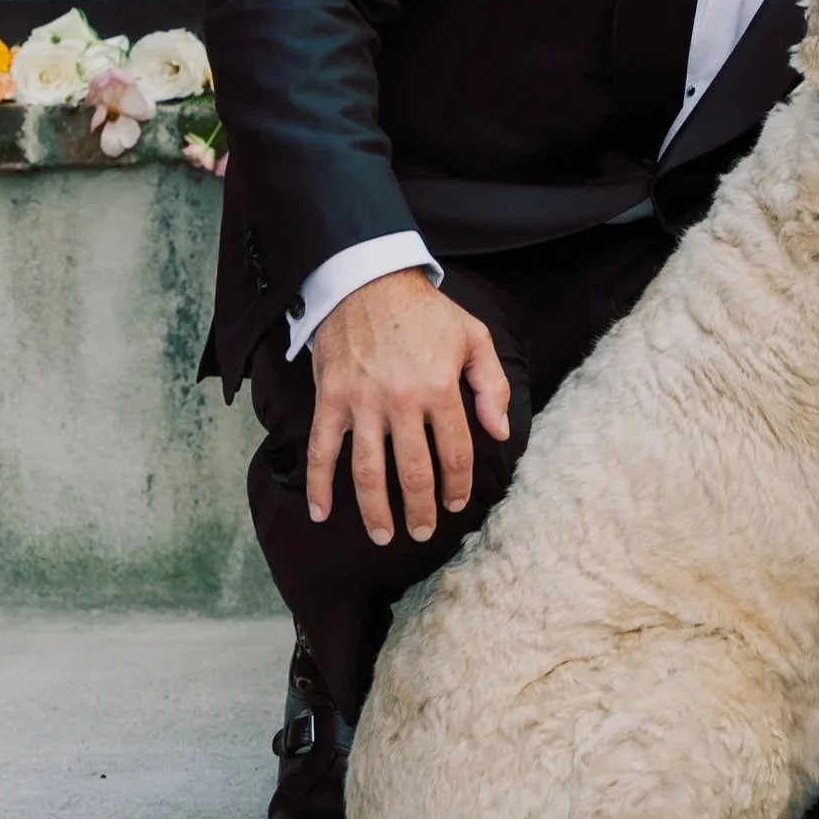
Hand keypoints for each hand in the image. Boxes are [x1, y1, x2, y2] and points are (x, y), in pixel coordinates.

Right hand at [305, 268, 512, 545]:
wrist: (367, 282)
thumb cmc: (426, 313)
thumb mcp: (474, 337)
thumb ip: (491, 385)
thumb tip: (499, 432)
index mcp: (441, 388)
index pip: (455, 453)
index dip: (457, 485)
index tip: (455, 505)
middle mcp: (403, 401)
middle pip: (414, 471)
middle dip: (421, 509)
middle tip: (423, 532)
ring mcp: (363, 403)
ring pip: (369, 471)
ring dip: (376, 510)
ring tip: (384, 535)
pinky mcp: (330, 399)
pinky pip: (322, 450)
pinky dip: (318, 484)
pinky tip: (321, 513)